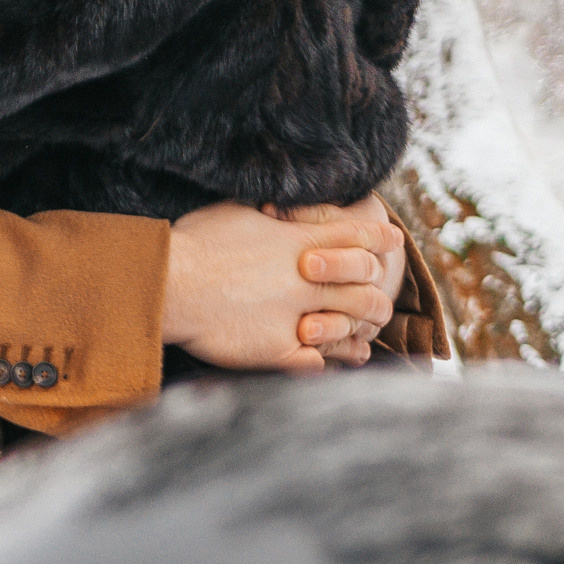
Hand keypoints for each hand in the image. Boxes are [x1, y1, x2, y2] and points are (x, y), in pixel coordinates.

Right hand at [161, 200, 403, 374]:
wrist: (170, 284)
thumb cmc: (195, 244)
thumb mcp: (236, 211)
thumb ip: (269, 211)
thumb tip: (280, 201)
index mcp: (297, 241)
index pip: (354, 234)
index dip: (378, 236)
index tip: (394, 239)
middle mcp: (305, 278)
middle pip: (364, 283)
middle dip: (378, 288)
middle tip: (384, 294)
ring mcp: (295, 316)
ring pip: (350, 322)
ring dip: (362, 327)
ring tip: (369, 334)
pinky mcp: (279, 350)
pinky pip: (320, 360)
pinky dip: (333, 361)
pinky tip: (338, 362)